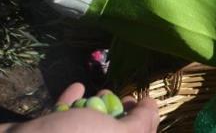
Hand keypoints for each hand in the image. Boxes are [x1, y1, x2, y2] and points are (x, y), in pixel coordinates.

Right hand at [0, 83, 158, 132]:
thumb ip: (140, 124)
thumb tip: (152, 108)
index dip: (141, 120)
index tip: (138, 100)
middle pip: (108, 130)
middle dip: (116, 112)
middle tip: (115, 95)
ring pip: (86, 125)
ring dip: (93, 106)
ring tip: (98, 91)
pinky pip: (63, 118)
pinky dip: (70, 102)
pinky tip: (76, 86)